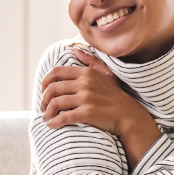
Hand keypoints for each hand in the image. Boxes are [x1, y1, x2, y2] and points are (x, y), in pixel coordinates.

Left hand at [40, 47, 160, 169]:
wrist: (130, 116)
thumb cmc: (118, 97)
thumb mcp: (107, 74)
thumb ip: (91, 61)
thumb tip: (75, 50)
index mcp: (87, 73)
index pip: (56, 73)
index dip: (45, 82)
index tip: (44, 91)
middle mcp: (85, 83)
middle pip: (53, 89)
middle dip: (44, 99)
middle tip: (43, 107)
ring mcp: (86, 98)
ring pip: (56, 103)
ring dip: (47, 112)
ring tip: (46, 118)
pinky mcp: (88, 112)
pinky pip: (64, 117)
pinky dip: (54, 122)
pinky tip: (52, 125)